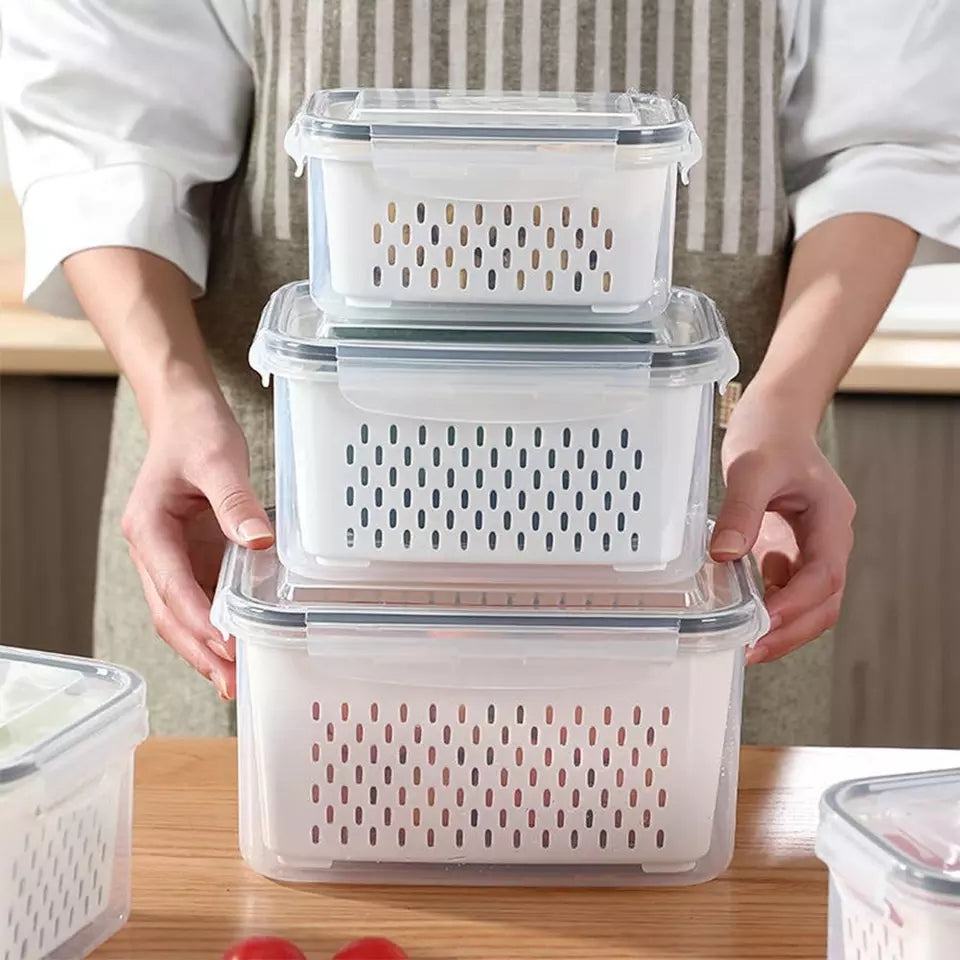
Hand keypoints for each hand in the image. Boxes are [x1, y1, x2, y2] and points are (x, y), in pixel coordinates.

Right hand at [121, 386, 272, 697]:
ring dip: (205, 647)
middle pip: (170, 612)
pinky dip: (216, 625)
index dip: (199, 621)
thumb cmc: (195, 430)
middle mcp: (154, 550)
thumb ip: (235, 502)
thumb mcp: (218, 460)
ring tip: (235, 680)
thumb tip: (259, 542)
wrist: (185, 412)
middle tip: (232, 683)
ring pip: (182, 613)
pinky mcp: (193, 554)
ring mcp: (172, 556)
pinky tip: (238, 645)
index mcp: (149, 529)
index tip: (226, 647)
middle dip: (199, 650)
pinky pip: (201, 597)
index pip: (171, 586)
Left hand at [709, 388, 854, 663]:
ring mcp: (808, 544)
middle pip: (824, 600)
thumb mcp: (750, 467)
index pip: (824, 575)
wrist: (775, 414)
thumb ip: (740, 510)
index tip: (766, 623)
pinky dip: (768, 602)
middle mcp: (826, 537)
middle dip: (792, 629)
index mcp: (831, 519)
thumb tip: (724, 556)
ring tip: (746, 641)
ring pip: (808, 599)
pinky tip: (741, 609)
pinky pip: (785, 585)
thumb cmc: (770, 433)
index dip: (797, 605)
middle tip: (753, 650)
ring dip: (781, 623)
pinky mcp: (788, 545)